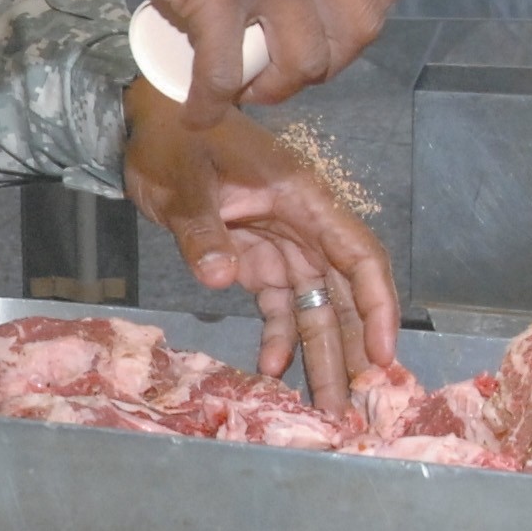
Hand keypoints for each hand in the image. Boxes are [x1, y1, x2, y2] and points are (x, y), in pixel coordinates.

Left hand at [123, 79, 401, 410]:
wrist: (149, 124)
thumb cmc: (176, 139)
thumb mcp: (186, 181)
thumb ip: (203, 230)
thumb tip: (221, 277)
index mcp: (303, 199)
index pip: (358, 257)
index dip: (377, 306)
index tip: (383, 355)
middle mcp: (303, 226)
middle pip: (340, 294)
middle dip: (349, 349)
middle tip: (353, 404)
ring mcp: (281, 244)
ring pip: (312, 306)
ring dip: (318, 353)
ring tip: (324, 406)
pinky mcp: (254, 258)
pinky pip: (277, 304)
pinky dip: (277, 336)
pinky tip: (273, 369)